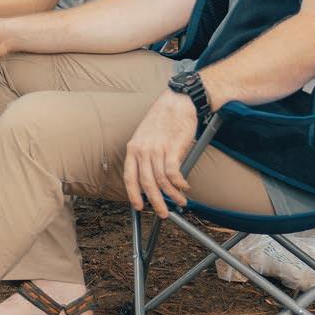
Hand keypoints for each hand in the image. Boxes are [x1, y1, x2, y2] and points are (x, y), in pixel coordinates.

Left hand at [123, 90, 196, 217]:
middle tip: (163, 213)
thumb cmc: (163, 119)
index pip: (129, 177)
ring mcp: (157, 150)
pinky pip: (174, 174)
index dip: (133, 194)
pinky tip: (185, 187)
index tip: (138, 206)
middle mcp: (142, 150)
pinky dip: (180, 184)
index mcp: (133, 147)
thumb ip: (146, 155)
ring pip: (162, 182)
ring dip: (172, 196)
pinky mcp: (172, 149)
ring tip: (181, 201)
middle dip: (155, 202)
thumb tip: (152, 178)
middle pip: (146, 183)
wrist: (178, 101)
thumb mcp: (146, 136)